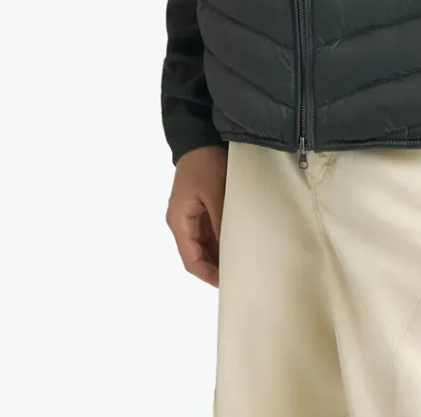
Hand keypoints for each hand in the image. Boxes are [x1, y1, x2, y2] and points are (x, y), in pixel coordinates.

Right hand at [165, 144, 228, 286]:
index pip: (191, 260)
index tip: (228, 284)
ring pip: (204, 244)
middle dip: (216, 267)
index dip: (208, 275)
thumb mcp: (216, 194)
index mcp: (179, 221)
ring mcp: (190, 215)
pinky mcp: (200, 207)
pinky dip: (221, 240)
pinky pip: (209, 231)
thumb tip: (231, 251)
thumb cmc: (204, 164)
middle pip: (197, 254)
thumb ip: (221, 223)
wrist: (200, 136)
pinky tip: (237, 243)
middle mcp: (182, 222)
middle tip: (239, 276)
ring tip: (241, 263)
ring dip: (220, 254)